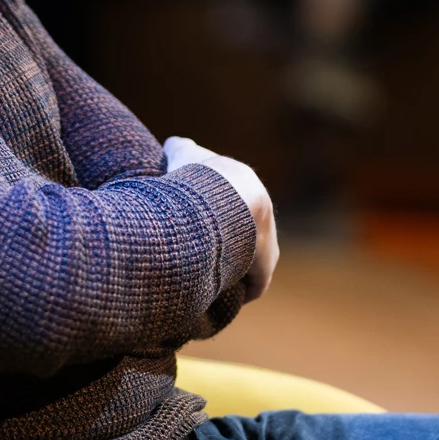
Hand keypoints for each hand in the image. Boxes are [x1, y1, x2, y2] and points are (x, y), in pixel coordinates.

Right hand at [163, 136, 278, 302]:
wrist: (223, 200)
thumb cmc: (198, 176)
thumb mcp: (184, 154)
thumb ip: (178, 149)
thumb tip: (172, 145)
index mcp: (244, 185)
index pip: (233, 199)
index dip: (214, 212)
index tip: (195, 222)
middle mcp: (261, 212)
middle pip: (245, 230)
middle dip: (225, 240)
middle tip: (197, 252)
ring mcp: (266, 241)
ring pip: (250, 257)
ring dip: (232, 266)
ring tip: (202, 275)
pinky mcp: (266, 266)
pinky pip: (254, 282)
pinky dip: (240, 288)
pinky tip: (219, 295)